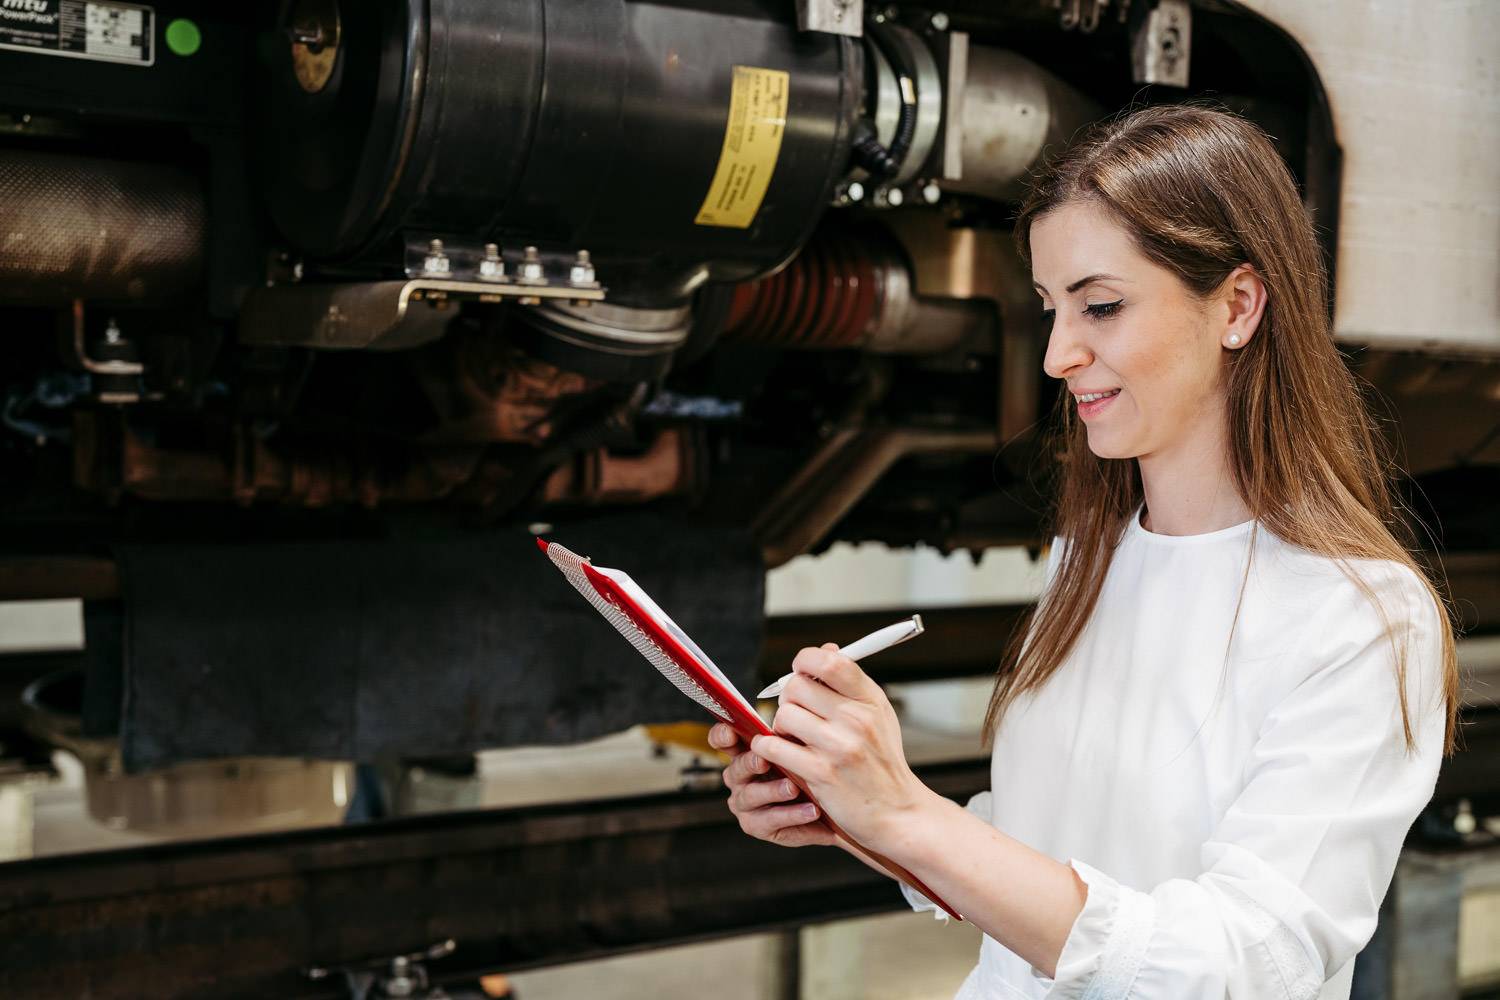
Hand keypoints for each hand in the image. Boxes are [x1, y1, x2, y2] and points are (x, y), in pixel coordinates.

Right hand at [709, 722, 839, 847]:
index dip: (722, 735)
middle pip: (736, 768)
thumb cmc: (810, 772)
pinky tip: (811, 810)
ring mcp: (744, 803)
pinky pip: (769, 820)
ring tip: (794, 788)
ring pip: (751, 795)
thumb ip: (788, 737)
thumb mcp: (800, 751)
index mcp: (744, 752)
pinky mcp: (755, 825)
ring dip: (773, 790)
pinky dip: (791, 815)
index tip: (731, 732)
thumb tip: (793, 713)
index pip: (723, 740)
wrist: (828, 810)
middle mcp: (738, 777)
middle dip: (751, 763)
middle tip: (766, 760)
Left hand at [750, 643, 929, 852]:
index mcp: (869, 699)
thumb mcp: (878, 715)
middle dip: (789, 699)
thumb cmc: (882, 762)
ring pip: (783, 715)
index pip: (830, 660)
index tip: (801, 672)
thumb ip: (850, 683)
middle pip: (797, 686)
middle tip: (795, 713)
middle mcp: (856, 719)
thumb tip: (826, 648)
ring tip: (792, 738)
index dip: (805, 661)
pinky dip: (767, 749)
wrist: (897, 812)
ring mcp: (839, 746)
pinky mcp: (821, 773)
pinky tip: (777, 753)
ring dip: (779, 727)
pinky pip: (774, 747)